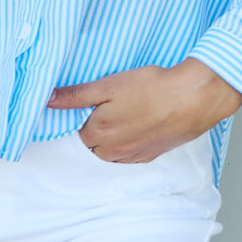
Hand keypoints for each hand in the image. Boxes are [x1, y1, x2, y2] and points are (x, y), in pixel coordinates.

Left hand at [46, 57, 241, 162]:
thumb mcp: (108, 85)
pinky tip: (142, 124)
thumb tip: (48, 99)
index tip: (92, 104)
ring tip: (127, 114)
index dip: (82, 117)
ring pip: (113, 152)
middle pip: (93, 146)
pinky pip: (133, 154)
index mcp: (98, 134)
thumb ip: (75, 96)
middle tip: (110, 107)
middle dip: (97, 130)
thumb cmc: (152, 88)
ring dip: (114, 138)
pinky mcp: (154, 155)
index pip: (76, 133)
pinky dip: (132, 142)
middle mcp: (114, 152)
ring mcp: (135, 156)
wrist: (194, 98)